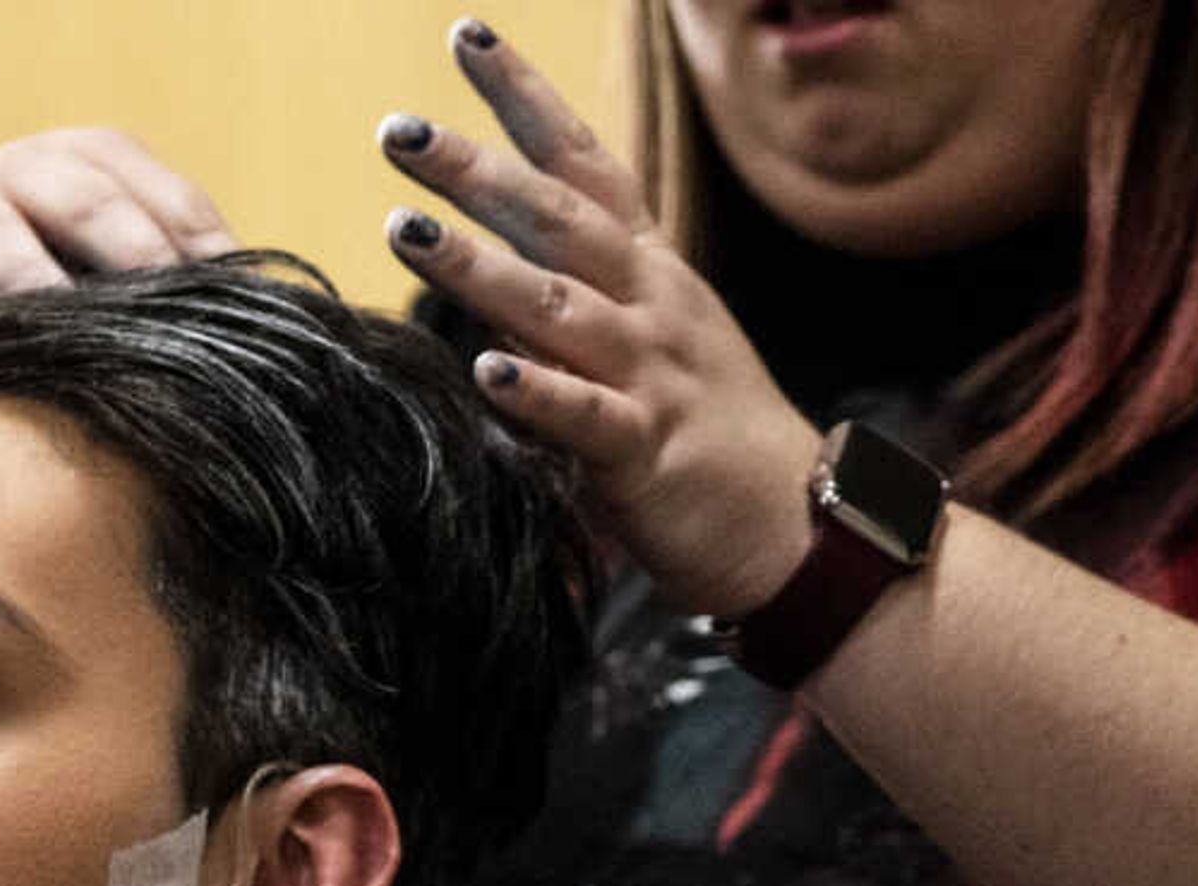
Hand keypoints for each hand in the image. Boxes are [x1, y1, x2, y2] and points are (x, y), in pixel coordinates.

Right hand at [0, 132, 236, 428]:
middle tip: (159, 313)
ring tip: (55, 327)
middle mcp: (23, 173)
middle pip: (84, 197)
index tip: (236, 307)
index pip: (163, 196)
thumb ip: (174, 298)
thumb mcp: (114, 298)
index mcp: (93, 170)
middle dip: (130, 253)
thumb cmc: (48, 329)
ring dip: (28, 280)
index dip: (202, 249)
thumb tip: (273, 331)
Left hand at [378, 19, 820, 617]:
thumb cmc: (710, 434)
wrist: (800, 525)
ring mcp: (651, 373)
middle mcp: (650, 304)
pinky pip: (586, 416)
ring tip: (404, 229)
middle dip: (476, 169)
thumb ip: (572, 296)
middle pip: (557, 218)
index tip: (468, 37)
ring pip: (557, 306)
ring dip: (478, 265)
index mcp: (649, 271)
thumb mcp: (649, 340)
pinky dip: (536, 392)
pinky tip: (483, 371)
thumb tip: (480, 259)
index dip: (526, 98)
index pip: (583, 163)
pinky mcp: (647, 452)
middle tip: (398, 130)